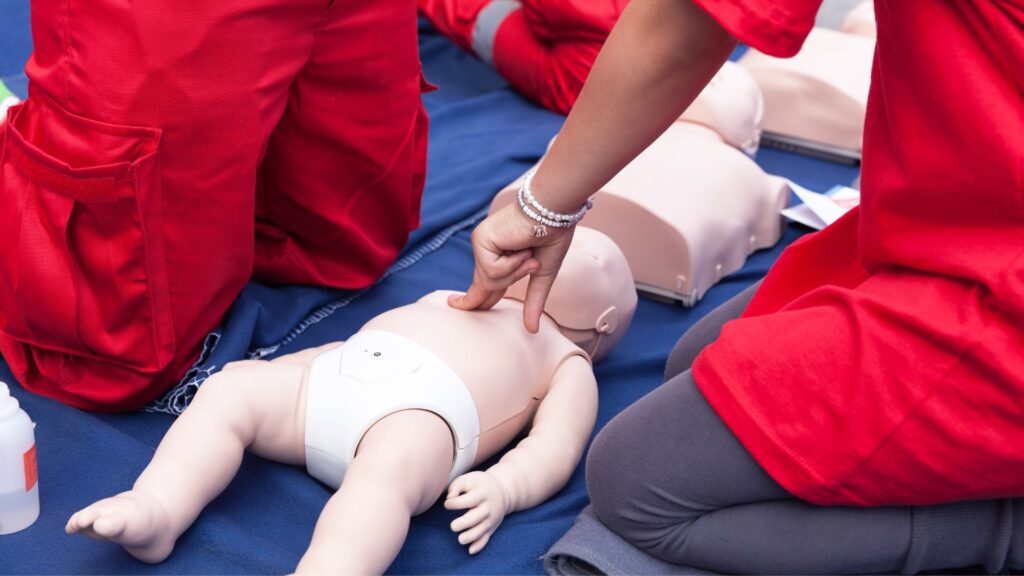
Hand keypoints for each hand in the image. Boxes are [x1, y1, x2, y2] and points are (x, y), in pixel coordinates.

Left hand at [444, 471, 510, 554]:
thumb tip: (449, 498)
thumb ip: (457, 486)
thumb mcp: (469, 478)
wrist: (503, 491)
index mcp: (482, 493)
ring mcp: (491, 519)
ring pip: (481, 531)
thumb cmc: (480, 484)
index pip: (468, 500)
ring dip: (471, 537)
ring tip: (460, 539)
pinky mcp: (491, 527)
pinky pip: (486, 539)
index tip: (447, 504)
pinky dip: (479, 546)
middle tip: (453, 526)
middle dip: (464, 523)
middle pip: (476, 517)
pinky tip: (470, 550)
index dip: (455, 503)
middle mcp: (488, 507)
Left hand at [448, 202, 574, 332]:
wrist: (553, 213)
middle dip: (499, 285)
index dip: (473, 299)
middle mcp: (485, 249)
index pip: (483, 285)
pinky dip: (511, 265)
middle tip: (520, 268)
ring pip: (489, 281)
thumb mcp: (541, 275)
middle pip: (484, 286)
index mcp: (499, 256)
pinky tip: (521, 249)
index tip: (454, 304)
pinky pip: (491, 270)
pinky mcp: (481, 240)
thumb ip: (533, 301)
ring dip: (515, 273)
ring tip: (529, 256)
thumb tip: (532, 330)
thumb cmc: (552, 237)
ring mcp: (481, 244)